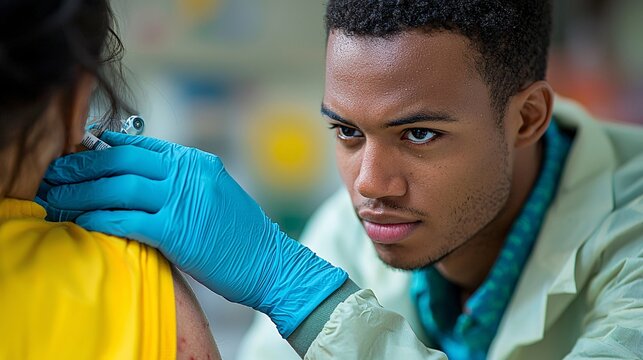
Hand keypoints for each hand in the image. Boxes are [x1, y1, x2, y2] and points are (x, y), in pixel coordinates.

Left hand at [43, 132, 347, 336]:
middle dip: (83, 166)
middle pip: (124, 161)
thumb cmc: (239, 234)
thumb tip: (141, 179)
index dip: (104, 148)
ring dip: (82, 192)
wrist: (270, 262)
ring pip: (120, 187)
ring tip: (58, 198)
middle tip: (57, 173)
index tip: (80, 153)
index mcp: (196, 162)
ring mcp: (184, 201)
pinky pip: (128, 219)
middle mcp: (189, 174)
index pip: (141, 146)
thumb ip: (181, 181)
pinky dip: (101, 218)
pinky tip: (84, 221)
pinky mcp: (179, 231)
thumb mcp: (214, 194)